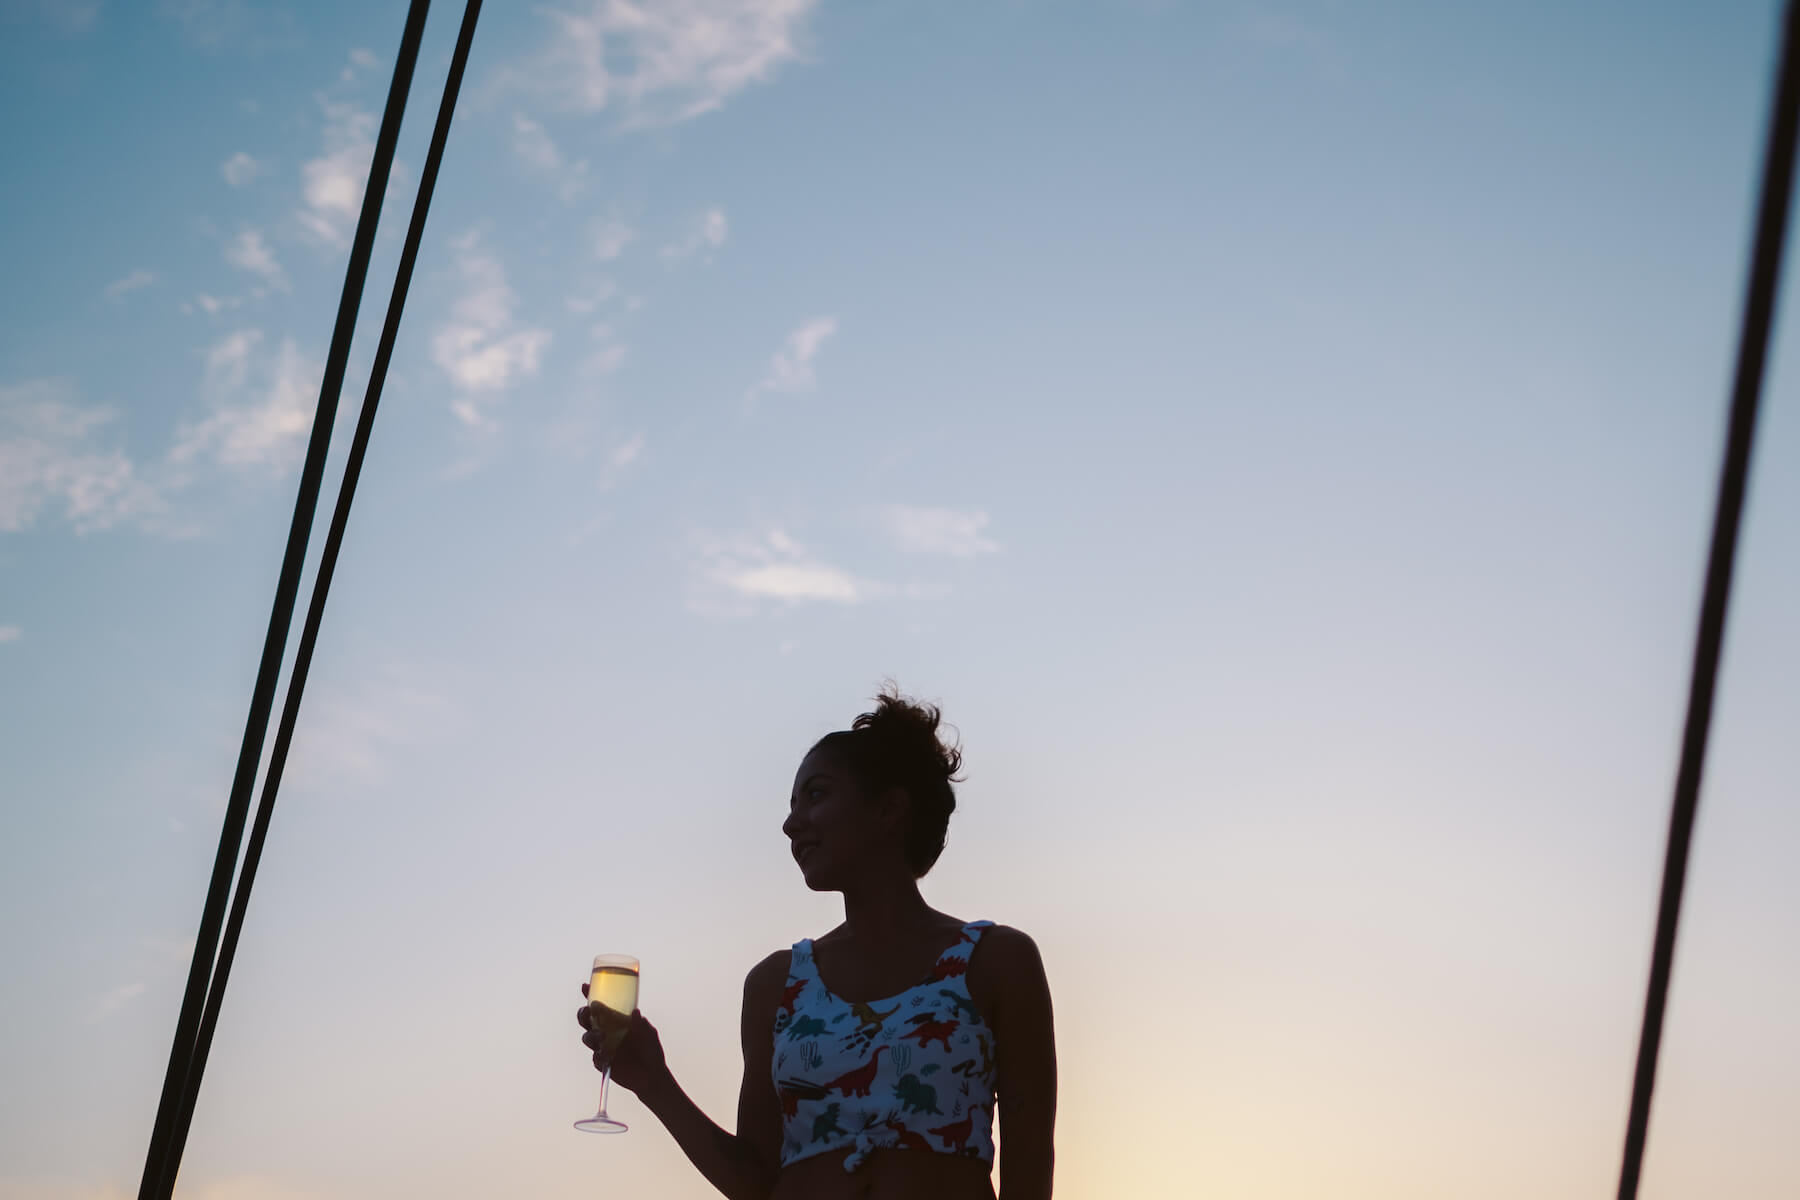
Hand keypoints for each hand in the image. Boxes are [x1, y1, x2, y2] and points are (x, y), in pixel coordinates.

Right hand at [578, 983, 669, 1099]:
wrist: (651, 1074)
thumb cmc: (650, 1048)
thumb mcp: (649, 1033)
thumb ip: (641, 1024)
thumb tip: (636, 1012)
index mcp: (615, 1019)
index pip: (599, 1005)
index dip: (590, 994)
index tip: (584, 986)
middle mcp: (605, 1031)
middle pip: (586, 1019)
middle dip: (583, 1014)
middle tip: (588, 1012)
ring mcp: (602, 1046)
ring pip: (587, 1037)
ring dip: (591, 1035)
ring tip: (602, 1037)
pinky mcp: (602, 1062)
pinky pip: (595, 1057)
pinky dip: (599, 1055)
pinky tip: (607, 1056)